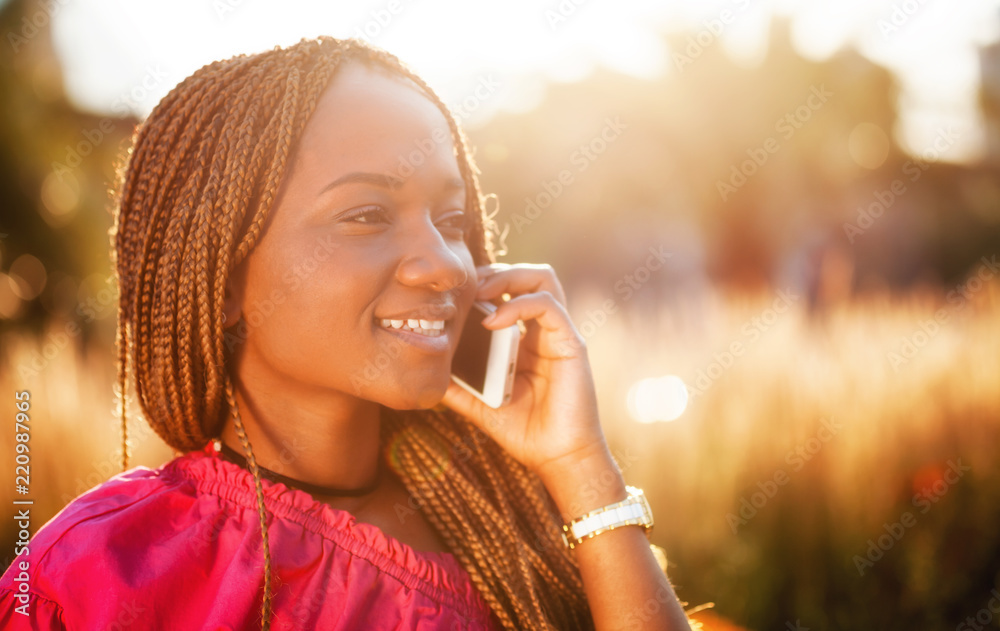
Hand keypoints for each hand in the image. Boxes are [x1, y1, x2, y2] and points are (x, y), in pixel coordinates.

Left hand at [440, 263, 608, 478]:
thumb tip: (424, 373)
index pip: (510, 291)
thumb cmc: (524, 432)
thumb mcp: (479, 404)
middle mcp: (545, 331)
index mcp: (526, 339)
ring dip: (509, 276)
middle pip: (527, 276)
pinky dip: (517, 305)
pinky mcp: (571, 343)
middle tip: (464, 285)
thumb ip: (457, 385)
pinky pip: (548, 306)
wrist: (557, 458)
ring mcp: (559, 334)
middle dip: (494, 272)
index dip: (483, 283)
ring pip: (543, 279)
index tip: (454, 293)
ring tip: (480, 291)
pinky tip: (492, 320)